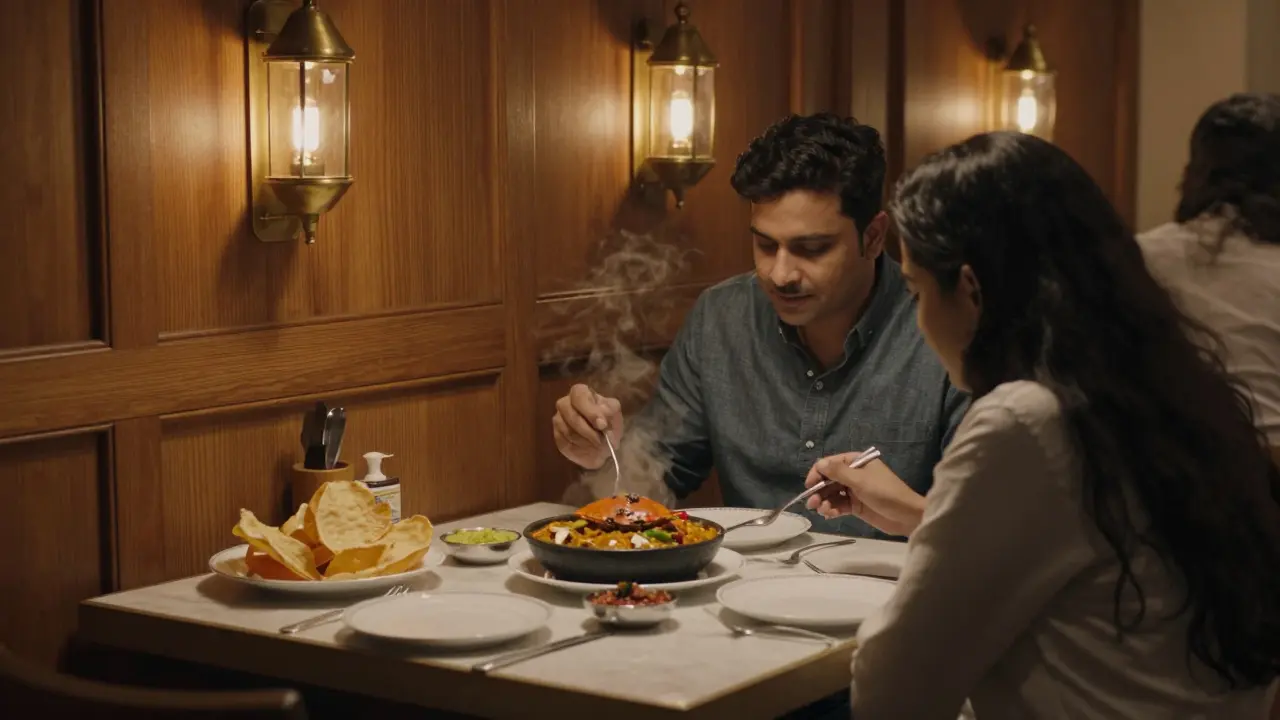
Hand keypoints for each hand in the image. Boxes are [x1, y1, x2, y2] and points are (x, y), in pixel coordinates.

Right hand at [552, 384, 623, 469]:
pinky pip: (565, 443)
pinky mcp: (557, 436)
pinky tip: (589, 448)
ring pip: (568, 431)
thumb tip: (600, 423)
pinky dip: (580, 448)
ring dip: (586, 441)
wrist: (603, 442)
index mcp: (580, 393)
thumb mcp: (614, 414)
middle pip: (571, 415)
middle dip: (589, 431)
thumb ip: (609, 413)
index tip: (602, 425)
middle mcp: (565, 403)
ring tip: (598, 446)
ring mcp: (558, 420)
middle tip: (602, 441)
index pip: (579, 395)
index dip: (590, 411)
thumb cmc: (608, 423)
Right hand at [804, 453, 926, 536]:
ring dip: (824, 501)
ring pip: (833, 494)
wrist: (906, 515)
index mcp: (857, 462)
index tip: (809, 485)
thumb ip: (838, 472)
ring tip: (822, 510)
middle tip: (812, 503)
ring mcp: (855, 491)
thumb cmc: (885, 492)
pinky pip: (839, 505)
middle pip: (829, 480)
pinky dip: (832, 509)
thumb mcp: (861, 480)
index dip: (818, 473)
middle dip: (819, 491)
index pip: (831, 464)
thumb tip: (819, 463)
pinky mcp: (856, 506)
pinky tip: (829, 515)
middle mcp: (854, 475)